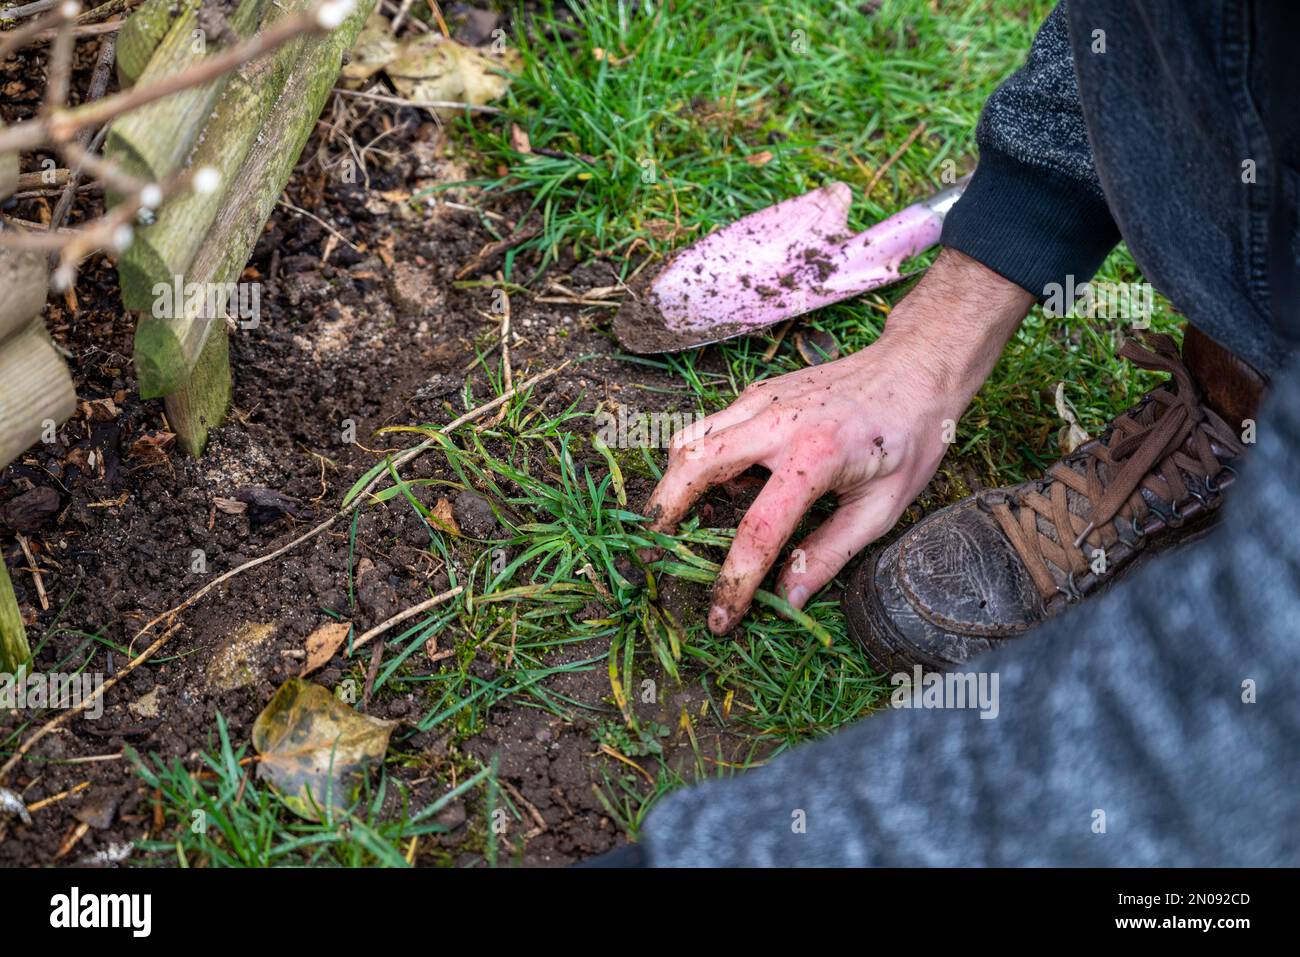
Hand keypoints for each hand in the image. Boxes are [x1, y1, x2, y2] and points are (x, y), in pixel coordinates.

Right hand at [644, 249, 1034, 633]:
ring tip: (673, 524)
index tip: (721, 618)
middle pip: (694, 464)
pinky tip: (713, 487)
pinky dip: (696, 458)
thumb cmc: (909, 438)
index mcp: (816, 456)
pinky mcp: (757, 393)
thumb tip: (787, 598)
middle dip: (665, 513)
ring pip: (691, 439)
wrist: (915, 367)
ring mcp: (761, 401)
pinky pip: (709, 426)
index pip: (759, 530)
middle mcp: (778, 422)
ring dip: (673, 483)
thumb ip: (830, 552)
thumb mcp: (882, 507)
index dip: (734, 581)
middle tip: (655, 554)